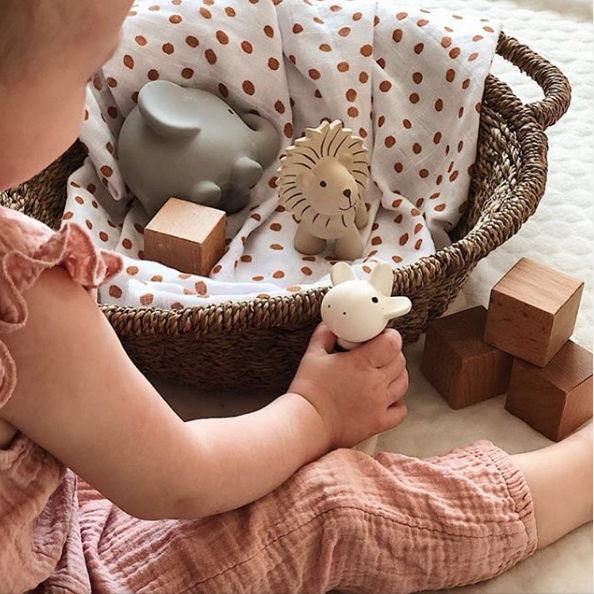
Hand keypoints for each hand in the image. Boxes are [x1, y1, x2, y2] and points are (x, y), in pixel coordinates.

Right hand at [289, 323, 408, 449]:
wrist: (306, 423)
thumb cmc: (308, 391)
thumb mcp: (313, 355)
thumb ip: (324, 335)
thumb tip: (331, 325)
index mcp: (361, 363)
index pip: (392, 343)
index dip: (390, 337)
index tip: (382, 337)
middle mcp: (375, 382)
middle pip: (400, 361)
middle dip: (392, 354)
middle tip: (378, 354)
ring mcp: (379, 404)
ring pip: (403, 383)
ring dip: (396, 375)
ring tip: (382, 374)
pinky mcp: (379, 422)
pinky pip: (400, 410)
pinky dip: (397, 403)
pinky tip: (385, 399)